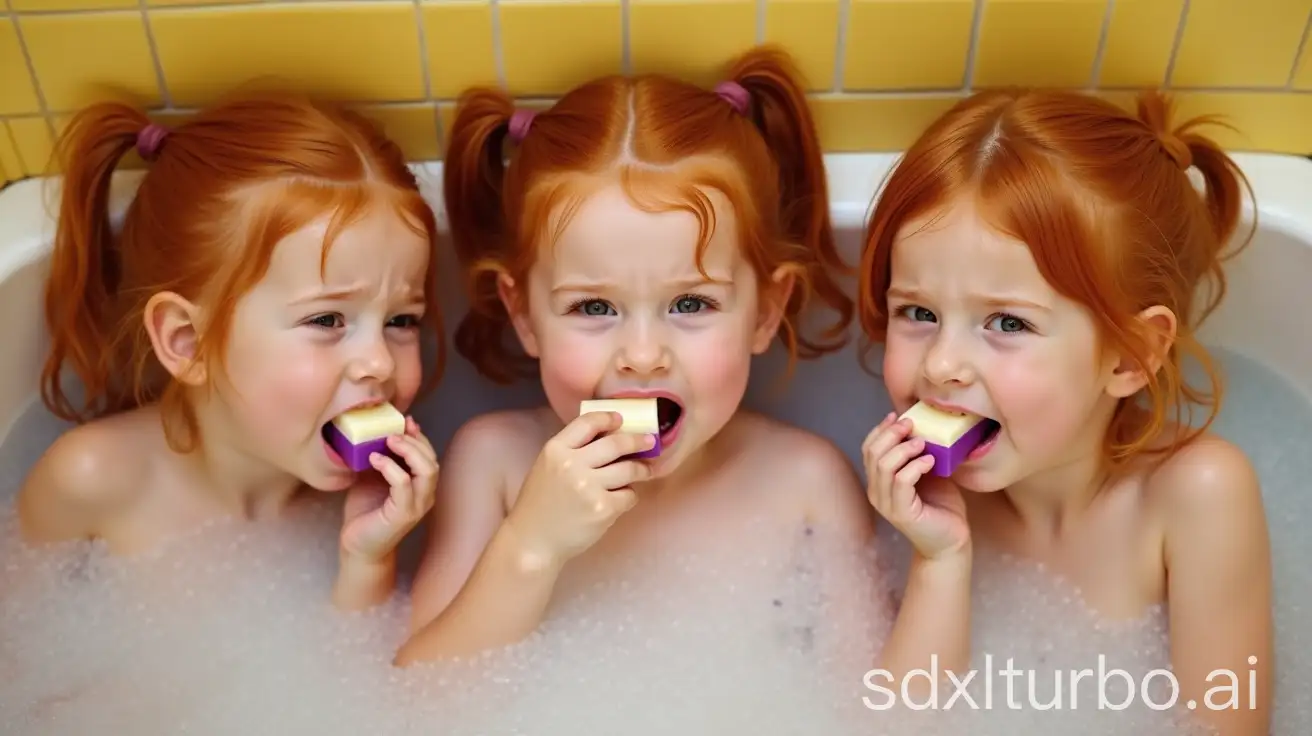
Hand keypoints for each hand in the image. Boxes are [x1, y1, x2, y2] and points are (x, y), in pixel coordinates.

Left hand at [340, 416, 438, 562]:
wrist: (357, 545)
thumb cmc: (365, 512)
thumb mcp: (374, 477)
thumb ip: (383, 458)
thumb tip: (380, 432)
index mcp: (421, 486)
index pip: (429, 455)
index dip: (419, 436)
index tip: (404, 422)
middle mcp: (425, 496)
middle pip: (431, 460)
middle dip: (414, 441)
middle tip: (392, 431)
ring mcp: (417, 506)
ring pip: (427, 470)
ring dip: (408, 451)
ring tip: (387, 441)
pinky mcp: (403, 515)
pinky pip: (404, 484)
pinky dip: (390, 468)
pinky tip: (374, 460)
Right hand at [504, 410, 651, 565]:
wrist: (533, 542)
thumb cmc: (540, 505)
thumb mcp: (547, 468)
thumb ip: (572, 451)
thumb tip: (611, 437)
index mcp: (555, 450)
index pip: (588, 422)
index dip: (608, 418)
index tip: (621, 420)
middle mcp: (572, 464)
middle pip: (616, 443)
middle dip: (637, 441)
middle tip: (648, 442)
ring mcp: (588, 486)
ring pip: (629, 469)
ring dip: (641, 470)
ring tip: (645, 471)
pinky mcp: (603, 508)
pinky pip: (629, 495)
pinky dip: (629, 496)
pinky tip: (622, 499)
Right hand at [863, 411, 970, 560]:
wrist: (950, 541)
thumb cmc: (941, 507)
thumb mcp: (927, 473)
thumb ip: (918, 455)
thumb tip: (922, 428)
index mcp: (879, 482)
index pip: (868, 449)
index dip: (880, 430)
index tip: (898, 416)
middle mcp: (877, 492)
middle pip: (873, 453)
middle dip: (891, 434)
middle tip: (911, 425)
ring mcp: (887, 504)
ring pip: (884, 466)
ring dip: (903, 449)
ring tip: (923, 443)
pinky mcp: (901, 512)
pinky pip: (901, 481)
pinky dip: (915, 466)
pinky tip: (930, 461)